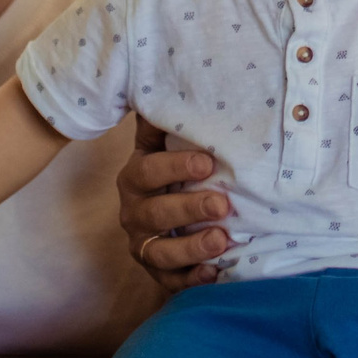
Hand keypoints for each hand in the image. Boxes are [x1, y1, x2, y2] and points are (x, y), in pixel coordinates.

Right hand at [116, 118, 228, 290]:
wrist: (178, 212)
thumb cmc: (182, 170)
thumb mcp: (172, 142)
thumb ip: (170, 118)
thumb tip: (170, 76)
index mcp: (136, 177)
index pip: (147, 171)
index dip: (175, 167)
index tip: (209, 163)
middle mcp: (135, 212)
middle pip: (154, 213)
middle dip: (189, 209)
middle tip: (223, 206)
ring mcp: (145, 245)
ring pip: (160, 252)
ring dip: (190, 247)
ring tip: (221, 241)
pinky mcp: (160, 272)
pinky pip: (171, 281)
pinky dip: (191, 279)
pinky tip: (214, 273)